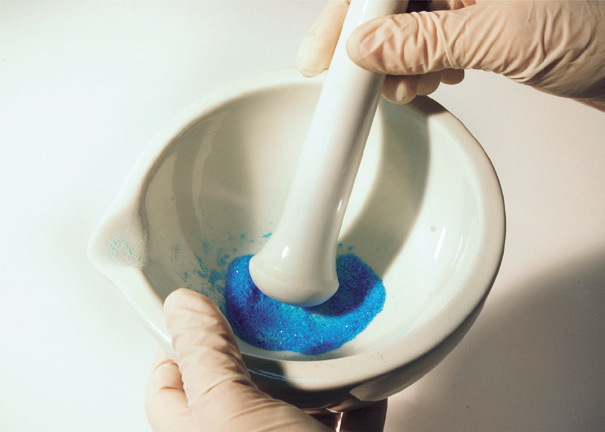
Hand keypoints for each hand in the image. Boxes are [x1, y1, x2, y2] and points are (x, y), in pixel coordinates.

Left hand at [145, 288, 387, 430]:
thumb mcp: (233, 415)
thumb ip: (205, 359)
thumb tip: (180, 307)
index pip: (168, 385)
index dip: (180, 344)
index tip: (204, 310)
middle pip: (237, 387)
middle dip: (254, 352)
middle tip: (263, 316)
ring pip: (292, 404)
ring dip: (311, 375)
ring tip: (316, 344)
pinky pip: (345, 423)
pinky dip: (356, 401)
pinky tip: (363, 383)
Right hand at [298, 0, 604, 109]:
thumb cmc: (603, 26)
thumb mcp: (503, 36)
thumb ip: (426, 42)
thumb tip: (367, 49)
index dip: (349, 13)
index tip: (326, 49)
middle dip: (371, 41)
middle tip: (355, 77)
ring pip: (408, 21)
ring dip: (398, 61)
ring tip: (406, 85)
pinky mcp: (479, 18)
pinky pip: (432, 37)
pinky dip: (424, 65)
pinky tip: (435, 78)